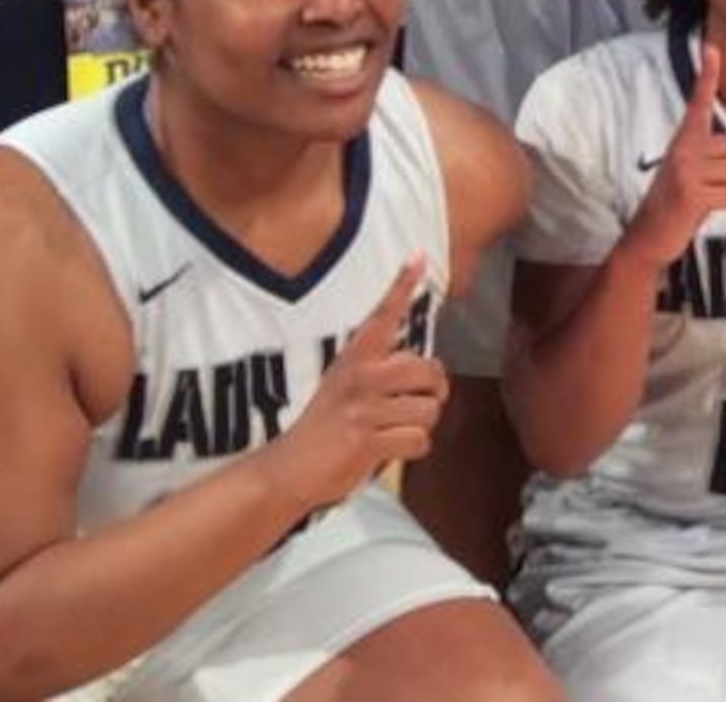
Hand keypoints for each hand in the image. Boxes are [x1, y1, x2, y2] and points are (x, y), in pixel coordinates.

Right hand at [262, 259, 448, 509]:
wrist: (288, 469)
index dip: (402, 286)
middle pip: (427, 369)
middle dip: (436, 390)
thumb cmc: (324, 428)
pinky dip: (412, 450)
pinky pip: (419, 440)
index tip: (418, 256)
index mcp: (354, 360)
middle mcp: (360, 378)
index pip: (382, 316)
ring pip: (429, 410)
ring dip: (421, 425)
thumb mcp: (344, 387)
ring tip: (396, 430)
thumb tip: (424, 371)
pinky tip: (391, 451)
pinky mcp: (367, 440)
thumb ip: (378, 374)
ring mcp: (364, 409)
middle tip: (426, 401)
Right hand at [621, 43, 725, 271]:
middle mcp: (684, 150)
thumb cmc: (676, 205)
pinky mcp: (691, 195)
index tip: (712, 48)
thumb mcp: (693, 176)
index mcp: (684, 140)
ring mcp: (685, 172)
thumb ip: (719, 163)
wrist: (648, 238)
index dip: (707, 75)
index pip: (698, 102)